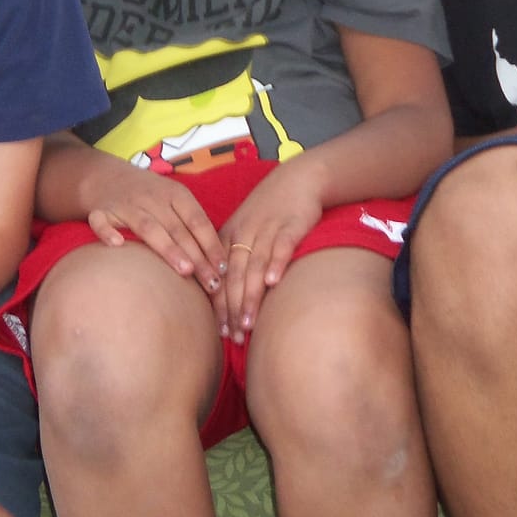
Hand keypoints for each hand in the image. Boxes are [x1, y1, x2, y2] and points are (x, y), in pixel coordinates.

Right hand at [82, 168, 227, 305]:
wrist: (106, 175)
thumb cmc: (150, 196)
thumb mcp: (174, 201)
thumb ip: (191, 225)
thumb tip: (217, 261)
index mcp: (176, 194)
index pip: (198, 221)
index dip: (211, 245)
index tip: (223, 269)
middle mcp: (153, 197)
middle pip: (178, 229)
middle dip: (197, 258)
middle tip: (212, 283)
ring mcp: (127, 204)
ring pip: (149, 227)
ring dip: (168, 248)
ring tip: (185, 271)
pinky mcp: (101, 211)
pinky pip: (103, 222)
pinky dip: (108, 232)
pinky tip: (117, 246)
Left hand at [218, 167, 324, 342]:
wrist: (297, 179)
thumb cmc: (268, 211)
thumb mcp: (244, 230)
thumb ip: (235, 261)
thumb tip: (226, 300)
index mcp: (228, 237)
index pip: (219, 276)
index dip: (218, 305)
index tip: (220, 332)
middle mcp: (244, 233)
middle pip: (234, 276)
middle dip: (232, 309)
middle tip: (233, 337)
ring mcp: (267, 229)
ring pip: (254, 266)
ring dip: (250, 296)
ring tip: (248, 324)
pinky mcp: (291, 225)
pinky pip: (281, 246)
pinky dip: (276, 264)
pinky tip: (273, 284)